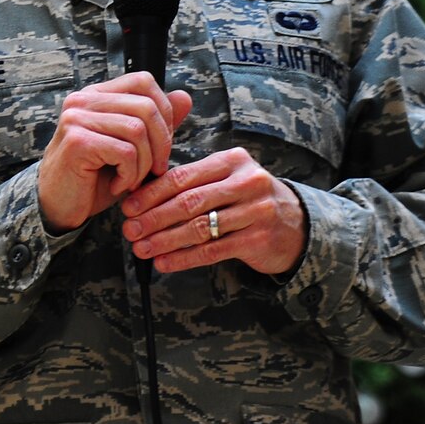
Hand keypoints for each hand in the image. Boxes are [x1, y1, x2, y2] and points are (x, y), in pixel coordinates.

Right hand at [37, 73, 192, 230]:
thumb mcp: (132, 149)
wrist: (59, 207)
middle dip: (161, 144)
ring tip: (133, 181)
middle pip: (146, 107)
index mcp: (96, 95)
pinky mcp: (77, 142)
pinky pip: (125, 152)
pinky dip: (130, 175)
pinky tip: (117, 186)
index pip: (143, 81)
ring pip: (137, 130)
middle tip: (154, 171)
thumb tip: (184, 97)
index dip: (164, 111)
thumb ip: (156, 123)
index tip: (160, 145)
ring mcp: (76, 118)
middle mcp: (83, 100)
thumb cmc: (95, 178)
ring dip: (145, 164)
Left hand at [119, 147, 305, 274]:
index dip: (151, 193)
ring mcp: (255, 211)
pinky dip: (184, 258)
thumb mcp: (228, 179)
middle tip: (129, 230)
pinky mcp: (258, 239)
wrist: (296, 224)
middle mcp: (246, 182)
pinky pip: (213, 250)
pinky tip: (165, 262)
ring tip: (142, 249)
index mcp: (232, 161)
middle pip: (189, 202)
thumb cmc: (249, 200)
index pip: (183, 176)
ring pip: (199, 227)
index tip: (128, 207)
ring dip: (164, 240)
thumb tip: (141, 195)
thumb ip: (193, 182)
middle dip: (153, 218)